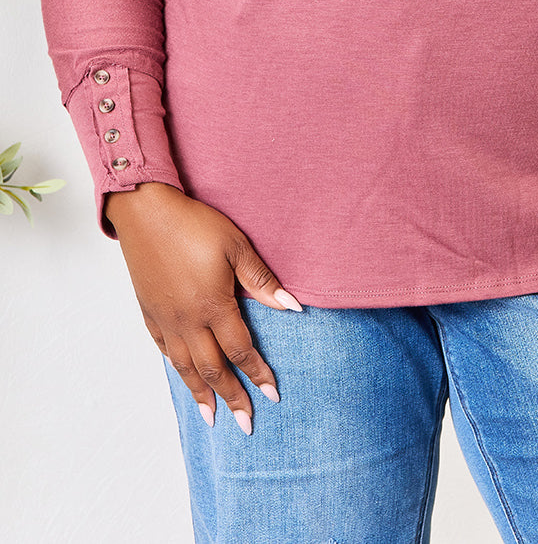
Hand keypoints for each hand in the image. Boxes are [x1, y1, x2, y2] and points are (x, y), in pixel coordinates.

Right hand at [105, 182, 301, 435]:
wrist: (145, 211)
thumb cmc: (195, 224)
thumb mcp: (236, 246)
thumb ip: (262, 281)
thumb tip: (293, 308)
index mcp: (213, 306)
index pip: (241, 350)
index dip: (258, 374)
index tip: (272, 395)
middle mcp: (188, 321)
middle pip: (213, 368)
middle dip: (232, 397)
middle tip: (246, 424)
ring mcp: (165, 319)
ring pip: (185, 366)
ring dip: (200, 393)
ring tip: (211, 416)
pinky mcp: (149, 311)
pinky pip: (165, 348)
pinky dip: (177, 366)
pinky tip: (184, 373)